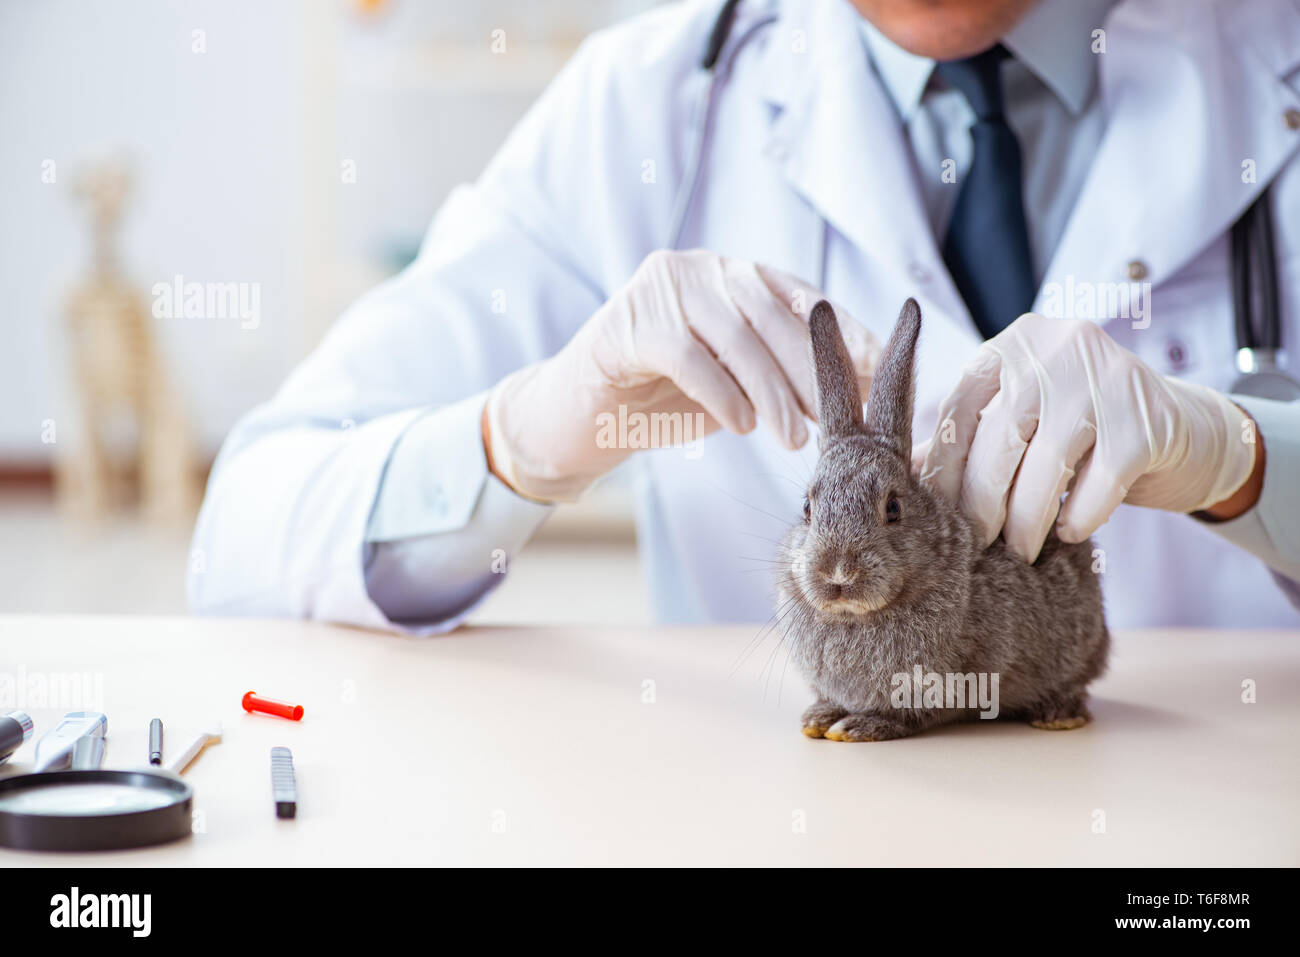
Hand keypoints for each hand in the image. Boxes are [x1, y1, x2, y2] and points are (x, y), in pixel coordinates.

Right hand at [484, 249, 878, 501]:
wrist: (575, 417)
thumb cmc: (661, 400)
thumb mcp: (735, 383)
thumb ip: (782, 374)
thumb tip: (857, 392)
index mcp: (732, 275)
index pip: (801, 297)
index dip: (841, 333)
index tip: (876, 373)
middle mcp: (701, 268)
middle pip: (770, 314)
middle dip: (809, 369)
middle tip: (836, 418)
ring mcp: (661, 288)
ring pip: (734, 334)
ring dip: (771, 391)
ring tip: (793, 438)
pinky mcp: (627, 321)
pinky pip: (686, 355)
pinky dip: (720, 392)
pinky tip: (740, 426)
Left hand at [919, 314, 1257, 561]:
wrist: (1180, 429)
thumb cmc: (1079, 430)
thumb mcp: (1018, 419)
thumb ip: (965, 438)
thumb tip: (898, 476)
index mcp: (1014, 344)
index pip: (959, 407)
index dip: (942, 467)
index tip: (933, 513)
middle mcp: (1057, 349)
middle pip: (998, 439)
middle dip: (980, 501)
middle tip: (973, 543)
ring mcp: (1105, 380)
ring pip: (1045, 467)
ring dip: (1025, 521)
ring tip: (1018, 550)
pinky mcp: (1145, 422)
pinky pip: (1096, 488)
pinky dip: (1077, 519)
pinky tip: (1068, 534)